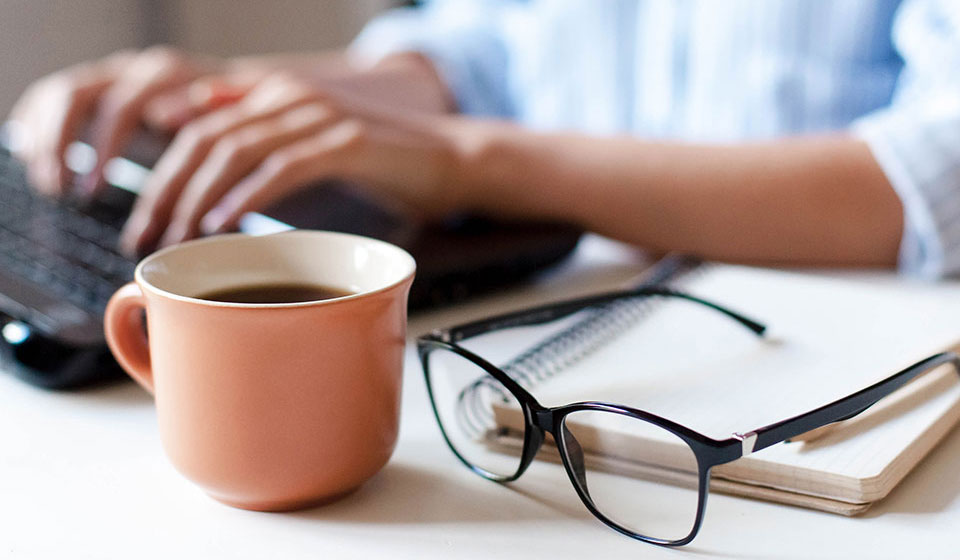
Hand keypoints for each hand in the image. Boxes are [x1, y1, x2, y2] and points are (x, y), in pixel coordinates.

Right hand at [8, 46, 229, 195]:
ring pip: (60, 96)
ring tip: (50, 187)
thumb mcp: (234, 122)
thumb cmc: (238, 120)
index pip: (122, 103)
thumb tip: (164, 117)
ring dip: (48, 141)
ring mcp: (110, 76)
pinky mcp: (94, 89)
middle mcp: (131, 70)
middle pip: (78, 96)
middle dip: (64, 144)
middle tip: (64, 192)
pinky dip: (37, 127)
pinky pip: (51, 98)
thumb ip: (209, 114)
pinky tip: (34, 160)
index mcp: (165, 74)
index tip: (95, 187)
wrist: (235, 97)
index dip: (104, 145)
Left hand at [119, 72, 478, 254]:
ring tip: (178, 237)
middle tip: (147, 237)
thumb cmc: (383, 165)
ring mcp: (318, 116)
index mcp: (275, 96)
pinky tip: (222, 222)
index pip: (197, 128)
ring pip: (234, 150)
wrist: (453, 160)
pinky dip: (246, 196)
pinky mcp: (346, 141)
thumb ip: (262, 141)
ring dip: (197, 198)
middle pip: (204, 139)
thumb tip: (202, 143)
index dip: (161, 174)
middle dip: (166, 192)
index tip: (145, 221)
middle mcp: (289, 97)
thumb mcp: (312, 148)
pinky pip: (281, 167)